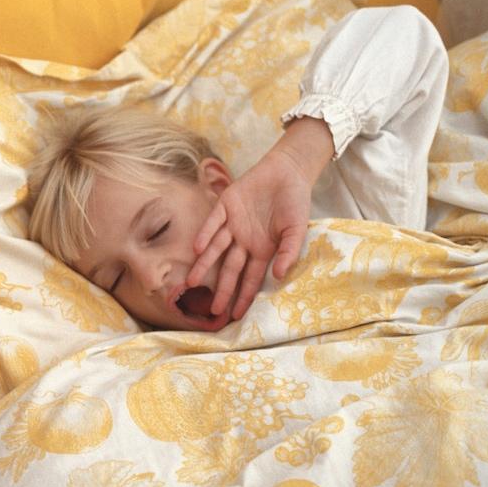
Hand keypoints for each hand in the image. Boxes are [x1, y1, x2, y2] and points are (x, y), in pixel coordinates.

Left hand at [187, 117, 332, 318]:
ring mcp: (233, 224)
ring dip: (204, 264)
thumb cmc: (295, 202)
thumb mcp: (297, 230)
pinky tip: (197, 248)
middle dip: (221, 289)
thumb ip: (289, 252)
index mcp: (262, 250)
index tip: (234, 315)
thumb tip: (278, 275)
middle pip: (229, 269)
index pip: (250, 278)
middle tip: (211, 310)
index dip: (243, 296)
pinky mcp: (225, 205)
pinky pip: (213, 222)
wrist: (287, 170)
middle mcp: (244, 241)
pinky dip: (205, 234)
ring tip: (191, 282)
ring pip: (215, 249)